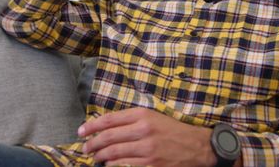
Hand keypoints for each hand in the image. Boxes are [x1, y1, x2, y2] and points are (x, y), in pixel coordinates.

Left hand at [78, 108, 216, 166]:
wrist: (197, 146)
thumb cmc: (173, 130)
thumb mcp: (153, 117)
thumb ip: (131, 119)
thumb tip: (105, 126)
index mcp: (143, 115)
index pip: (109, 120)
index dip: (91, 126)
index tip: (81, 132)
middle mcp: (144, 130)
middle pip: (108, 137)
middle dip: (92, 144)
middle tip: (85, 148)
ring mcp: (147, 149)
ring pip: (113, 153)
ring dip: (100, 156)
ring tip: (95, 157)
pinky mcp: (151, 165)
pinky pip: (124, 166)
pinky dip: (113, 165)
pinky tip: (109, 165)